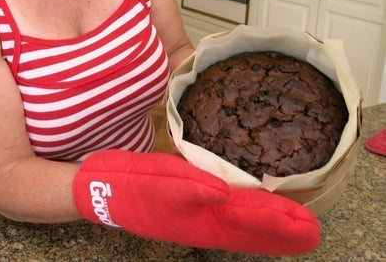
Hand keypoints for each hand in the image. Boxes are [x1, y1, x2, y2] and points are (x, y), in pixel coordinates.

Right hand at [73, 149, 319, 255]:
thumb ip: (189, 187)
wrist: (99, 190)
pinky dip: (245, 221)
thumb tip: (225, 193)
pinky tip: (249, 215)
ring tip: (293, 228)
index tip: (309, 226)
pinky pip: (224, 220)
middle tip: (313, 232)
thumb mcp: (155, 180)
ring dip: (267, 229)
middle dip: (281, 232)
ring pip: (238, 228)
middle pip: (248, 230)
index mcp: (197, 216)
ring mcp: (192, 218)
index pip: (247, 221)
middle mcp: (200, 222)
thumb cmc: (126, 183)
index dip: (278, 224)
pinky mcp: (184, 210)